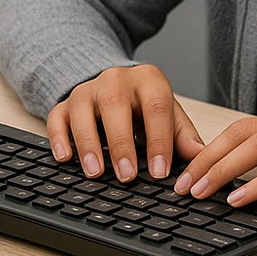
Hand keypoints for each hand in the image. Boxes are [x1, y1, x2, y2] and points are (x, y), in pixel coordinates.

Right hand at [46, 64, 204, 181]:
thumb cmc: (146, 105)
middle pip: (116, 106)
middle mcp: (116, 79)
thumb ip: (182, 135)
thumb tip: (199, 156)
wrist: (116, 84)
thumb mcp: (169, 115)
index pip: (156, 107)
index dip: (159, 140)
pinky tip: (64, 157)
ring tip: (96, 172)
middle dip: (122, 144)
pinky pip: (57, 117)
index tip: (159, 171)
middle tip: (127, 176)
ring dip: (89, 144)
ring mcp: (88, 89)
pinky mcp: (65, 103)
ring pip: (83, 111)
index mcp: (148, 80)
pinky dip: (58, 137)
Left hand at [174, 107, 256, 209]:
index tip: (188, 170)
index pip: (243, 128)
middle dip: (205, 157)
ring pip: (255, 147)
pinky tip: (237, 200)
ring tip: (198, 192)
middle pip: (240, 133)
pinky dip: (256, 185)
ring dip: (221, 169)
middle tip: (179, 183)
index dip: (211, 148)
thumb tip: (255, 180)